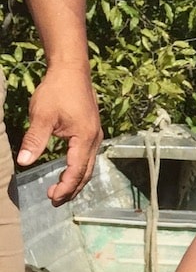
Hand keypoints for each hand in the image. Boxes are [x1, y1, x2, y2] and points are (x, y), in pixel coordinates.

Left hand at [17, 64, 101, 205]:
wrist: (72, 70)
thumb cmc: (57, 90)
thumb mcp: (41, 116)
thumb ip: (34, 140)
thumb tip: (24, 162)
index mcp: (84, 138)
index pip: (76, 171)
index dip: (65, 187)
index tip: (52, 198)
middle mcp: (94, 140)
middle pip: (85, 173)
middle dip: (71, 189)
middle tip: (54, 201)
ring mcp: (95, 136)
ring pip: (88, 166)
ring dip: (75, 181)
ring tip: (60, 191)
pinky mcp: (91, 131)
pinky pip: (87, 157)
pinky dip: (78, 169)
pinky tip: (68, 170)